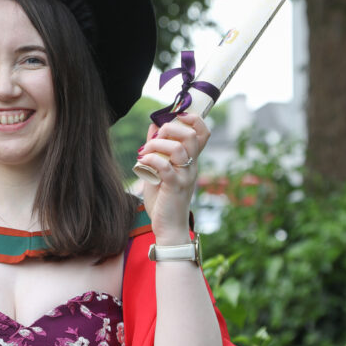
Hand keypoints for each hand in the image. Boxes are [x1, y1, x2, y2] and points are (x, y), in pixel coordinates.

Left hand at [137, 113, 209, 242]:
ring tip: (145, 152)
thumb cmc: (164, 199)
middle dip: (170, 129)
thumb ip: (158, 149)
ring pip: (178, 148)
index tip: (175, 118)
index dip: (193, 119)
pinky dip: (151, 160)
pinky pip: (165, 166)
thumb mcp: (160, 170)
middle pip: (191, 135)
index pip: (203, 132)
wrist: (168, 227)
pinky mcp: (174, 187)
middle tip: (154, 138)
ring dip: (157, 145)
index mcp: (191, 160)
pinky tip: (142, 164)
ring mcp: (185, 176)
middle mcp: (192, 166)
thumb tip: (153, 127)